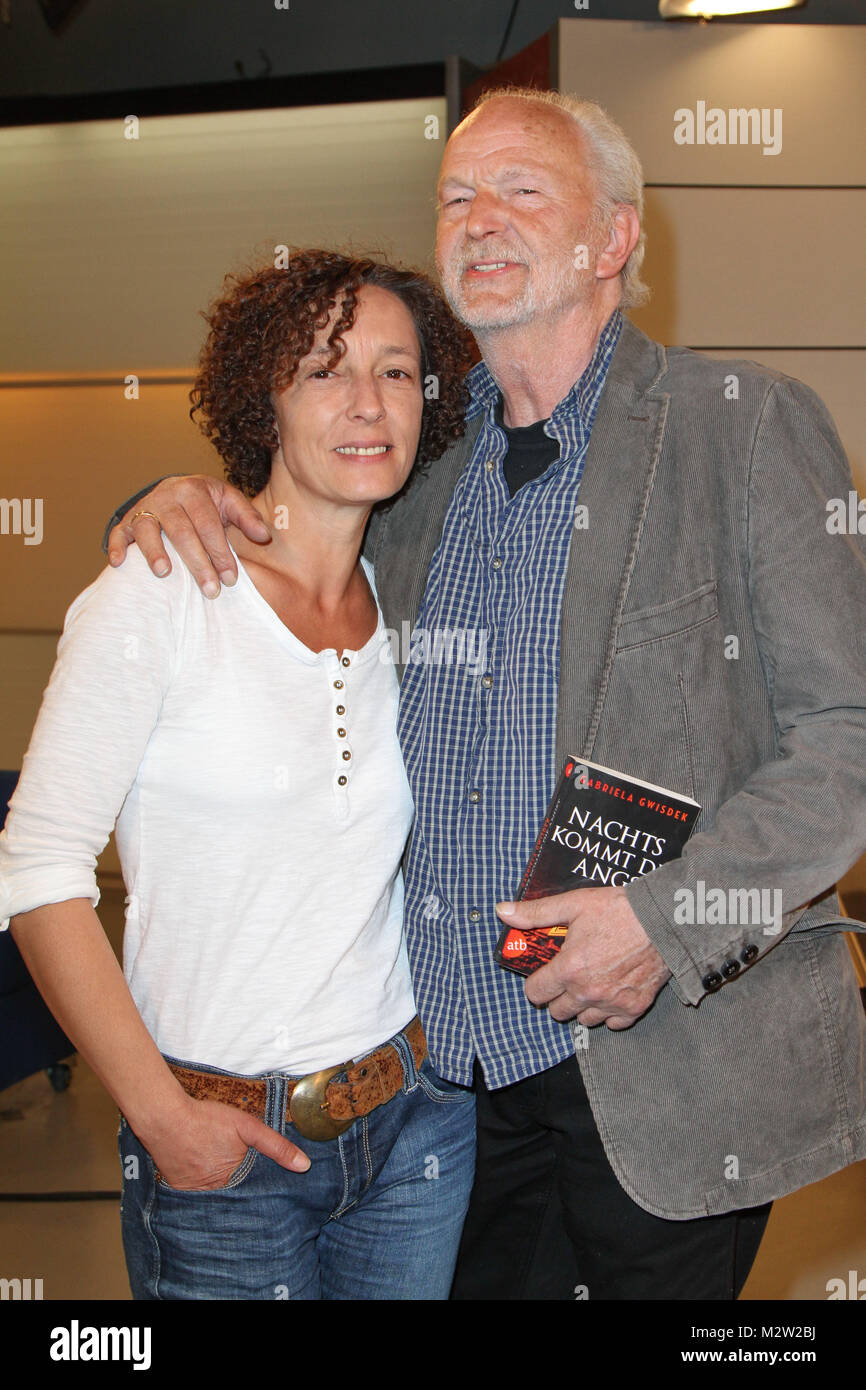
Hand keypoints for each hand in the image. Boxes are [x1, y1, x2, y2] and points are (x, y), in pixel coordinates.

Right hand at [107, 475, 270, 596]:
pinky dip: (117, 547)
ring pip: (147, 530)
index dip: (220, 552)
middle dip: (197, 562)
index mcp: (193, 490)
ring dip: (154, 551)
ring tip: (164, 573)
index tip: (231, 579)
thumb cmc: (206, 503)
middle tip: (210, 590)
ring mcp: (144, 508)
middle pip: (181, 531)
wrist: (175, 491)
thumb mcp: (228, 502)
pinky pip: (118, 533)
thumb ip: (247, 517)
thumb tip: (263, 536)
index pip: (209, 525)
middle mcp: (166, 496)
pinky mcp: (126, 522)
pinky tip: (119, 564)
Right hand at [139, 1094, 309, 1188]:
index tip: (271, 1187)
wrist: (164, 1118)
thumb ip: (276, 1146)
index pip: (255, 1194)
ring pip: (217, 1196)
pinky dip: (203, 1186)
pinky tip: (205, 1170)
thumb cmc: (206, 1120)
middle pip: (236, 1196)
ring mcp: (195, 1194)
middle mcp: (214, 1194)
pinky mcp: (179, 1190)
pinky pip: (197, 1194)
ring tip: (224, 1173)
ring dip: (224, 1189)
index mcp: (234, 1182)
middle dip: (243, 1191)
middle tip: (242, 1174)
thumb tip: (304, 1165)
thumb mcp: (247, 1127)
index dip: (262, 1188)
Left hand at [497, 886, 670, 1029]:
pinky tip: (610, 994)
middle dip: (557, 996)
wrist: (663, 920)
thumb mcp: (574, 904)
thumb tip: (502, 911)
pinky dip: (609, 1013)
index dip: (536, 984)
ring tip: (590, 984)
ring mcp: (612, 1003)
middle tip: (567, 978)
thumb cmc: (618, 910)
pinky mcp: (634, 1008)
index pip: (535, 993)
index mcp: (569, 969)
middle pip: (557, 1012)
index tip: (544, 975)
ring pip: (584, 1020)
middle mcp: (587, 992)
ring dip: (582, 1006)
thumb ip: (536, 912)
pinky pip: (613, 1024)